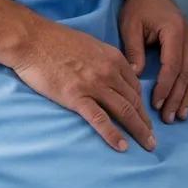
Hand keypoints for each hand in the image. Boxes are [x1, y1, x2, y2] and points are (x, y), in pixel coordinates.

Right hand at [11, 11, 155, 152]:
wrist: (34, 40)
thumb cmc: (58, 42)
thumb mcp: (91, 45)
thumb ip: (106, 60)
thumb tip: (115, 73)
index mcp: (113, 57)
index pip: (135, 86)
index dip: (143, 105)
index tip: (146, 118)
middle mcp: (108, 71)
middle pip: (134, 100)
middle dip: (146, 121)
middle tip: (152, 138)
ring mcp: (94, 84)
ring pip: (124, 111)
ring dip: (138, 130)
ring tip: (147, 145)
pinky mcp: (77, 97)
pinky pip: (100, 119)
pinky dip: (113, 135)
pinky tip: (122, 146)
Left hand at [119, 0, 187, 123]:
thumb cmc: (138, 8)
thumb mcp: (130, 27)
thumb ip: (134, 51)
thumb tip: (136, 77)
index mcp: (174, 31)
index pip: (172, 65)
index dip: (166, 87)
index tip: (156, 104)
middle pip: (186, 72)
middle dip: (178, 97)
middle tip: (169, 118)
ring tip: (182, 114)